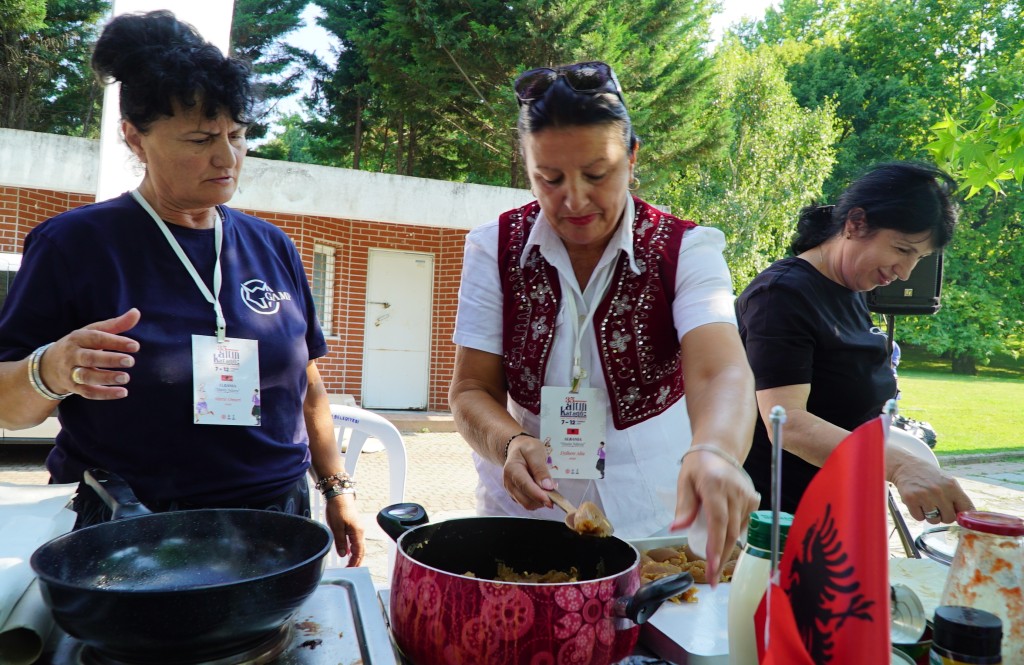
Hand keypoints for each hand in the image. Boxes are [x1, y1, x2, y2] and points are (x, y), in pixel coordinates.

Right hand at [41, 308, 140, 398]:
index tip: (135, 346)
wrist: (49, 365)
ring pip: (87, 377)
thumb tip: (136, 312)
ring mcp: (70, 372)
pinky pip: (88, 392)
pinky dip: (105, 394)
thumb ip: (116, 324)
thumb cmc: (80, 345)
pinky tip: (122, 392)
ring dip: (107, 378)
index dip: (115, 341)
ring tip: (126, 378)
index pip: (96, 338)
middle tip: (131, 361)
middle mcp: (72, 355)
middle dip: (110, 360)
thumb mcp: (93, 331)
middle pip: (90, 358)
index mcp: (78, 338)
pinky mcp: (73, 387)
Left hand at [325, 493, 364, 566]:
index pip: (358, 552)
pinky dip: (353, 549)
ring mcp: (358, 529)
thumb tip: (342, 555)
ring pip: (359, 546)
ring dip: (355, 556)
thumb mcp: (336, 527)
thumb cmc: (338, 509)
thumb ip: (340, 541)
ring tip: (349, 564)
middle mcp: (360, 532)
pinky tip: (346, 552)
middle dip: (357, 561)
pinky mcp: (354, 527)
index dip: (354, 562)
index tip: (349, 570)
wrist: (339, 495)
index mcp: (357, 533)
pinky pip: (356, 541)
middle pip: (361, 551)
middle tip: (350, 571)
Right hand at [502, 434, 555, 510]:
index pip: (525, 486)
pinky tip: (543, 489)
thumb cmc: (527, 449)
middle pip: (526, 500)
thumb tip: (548, 487)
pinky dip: (538, 500)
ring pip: (528, 504)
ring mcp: (511, 491)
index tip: (551, 501)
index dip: (538, 495)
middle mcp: (508, 483)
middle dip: (542, 499)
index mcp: (512, 469)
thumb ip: (541, 469)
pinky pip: (529, 503)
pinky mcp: (516, 496)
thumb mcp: (536, 452)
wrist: (517, 450)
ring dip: (541, 500)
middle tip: (555, 490)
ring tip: (549, 487)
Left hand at [671, 448, 758, 586]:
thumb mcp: (684, 482)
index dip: (716, 546)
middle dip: (720, 558)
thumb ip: (684, 506)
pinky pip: (742, 524)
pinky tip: (722, 539)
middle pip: (729, 532)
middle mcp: (735, 492)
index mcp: (715, 486)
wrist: (719, 449)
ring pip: (737, 531)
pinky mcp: (753, 499)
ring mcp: (747, 496)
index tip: (712, 566)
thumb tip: (676, 529)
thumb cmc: (698, 467)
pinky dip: (732, 534)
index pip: (718, 521)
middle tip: (712, 578)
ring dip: (725, 549)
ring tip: (713, 565)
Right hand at [888, 450, 974, 523]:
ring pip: (933, 521)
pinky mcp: (910, 499)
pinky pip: (919, 518)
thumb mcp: (947, 481)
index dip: (963, 516)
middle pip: (949, 519)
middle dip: (943, 516)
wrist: (905, 465)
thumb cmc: (928, 475)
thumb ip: (957, 497)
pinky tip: (916, 502)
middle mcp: (939, 491)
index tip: (958, 516)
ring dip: (929, 515)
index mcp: (952, 486)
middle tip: (937, 506)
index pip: (967, 509)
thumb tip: (966, 518)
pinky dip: (918, 513)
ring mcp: (924, 495)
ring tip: (925, 502)